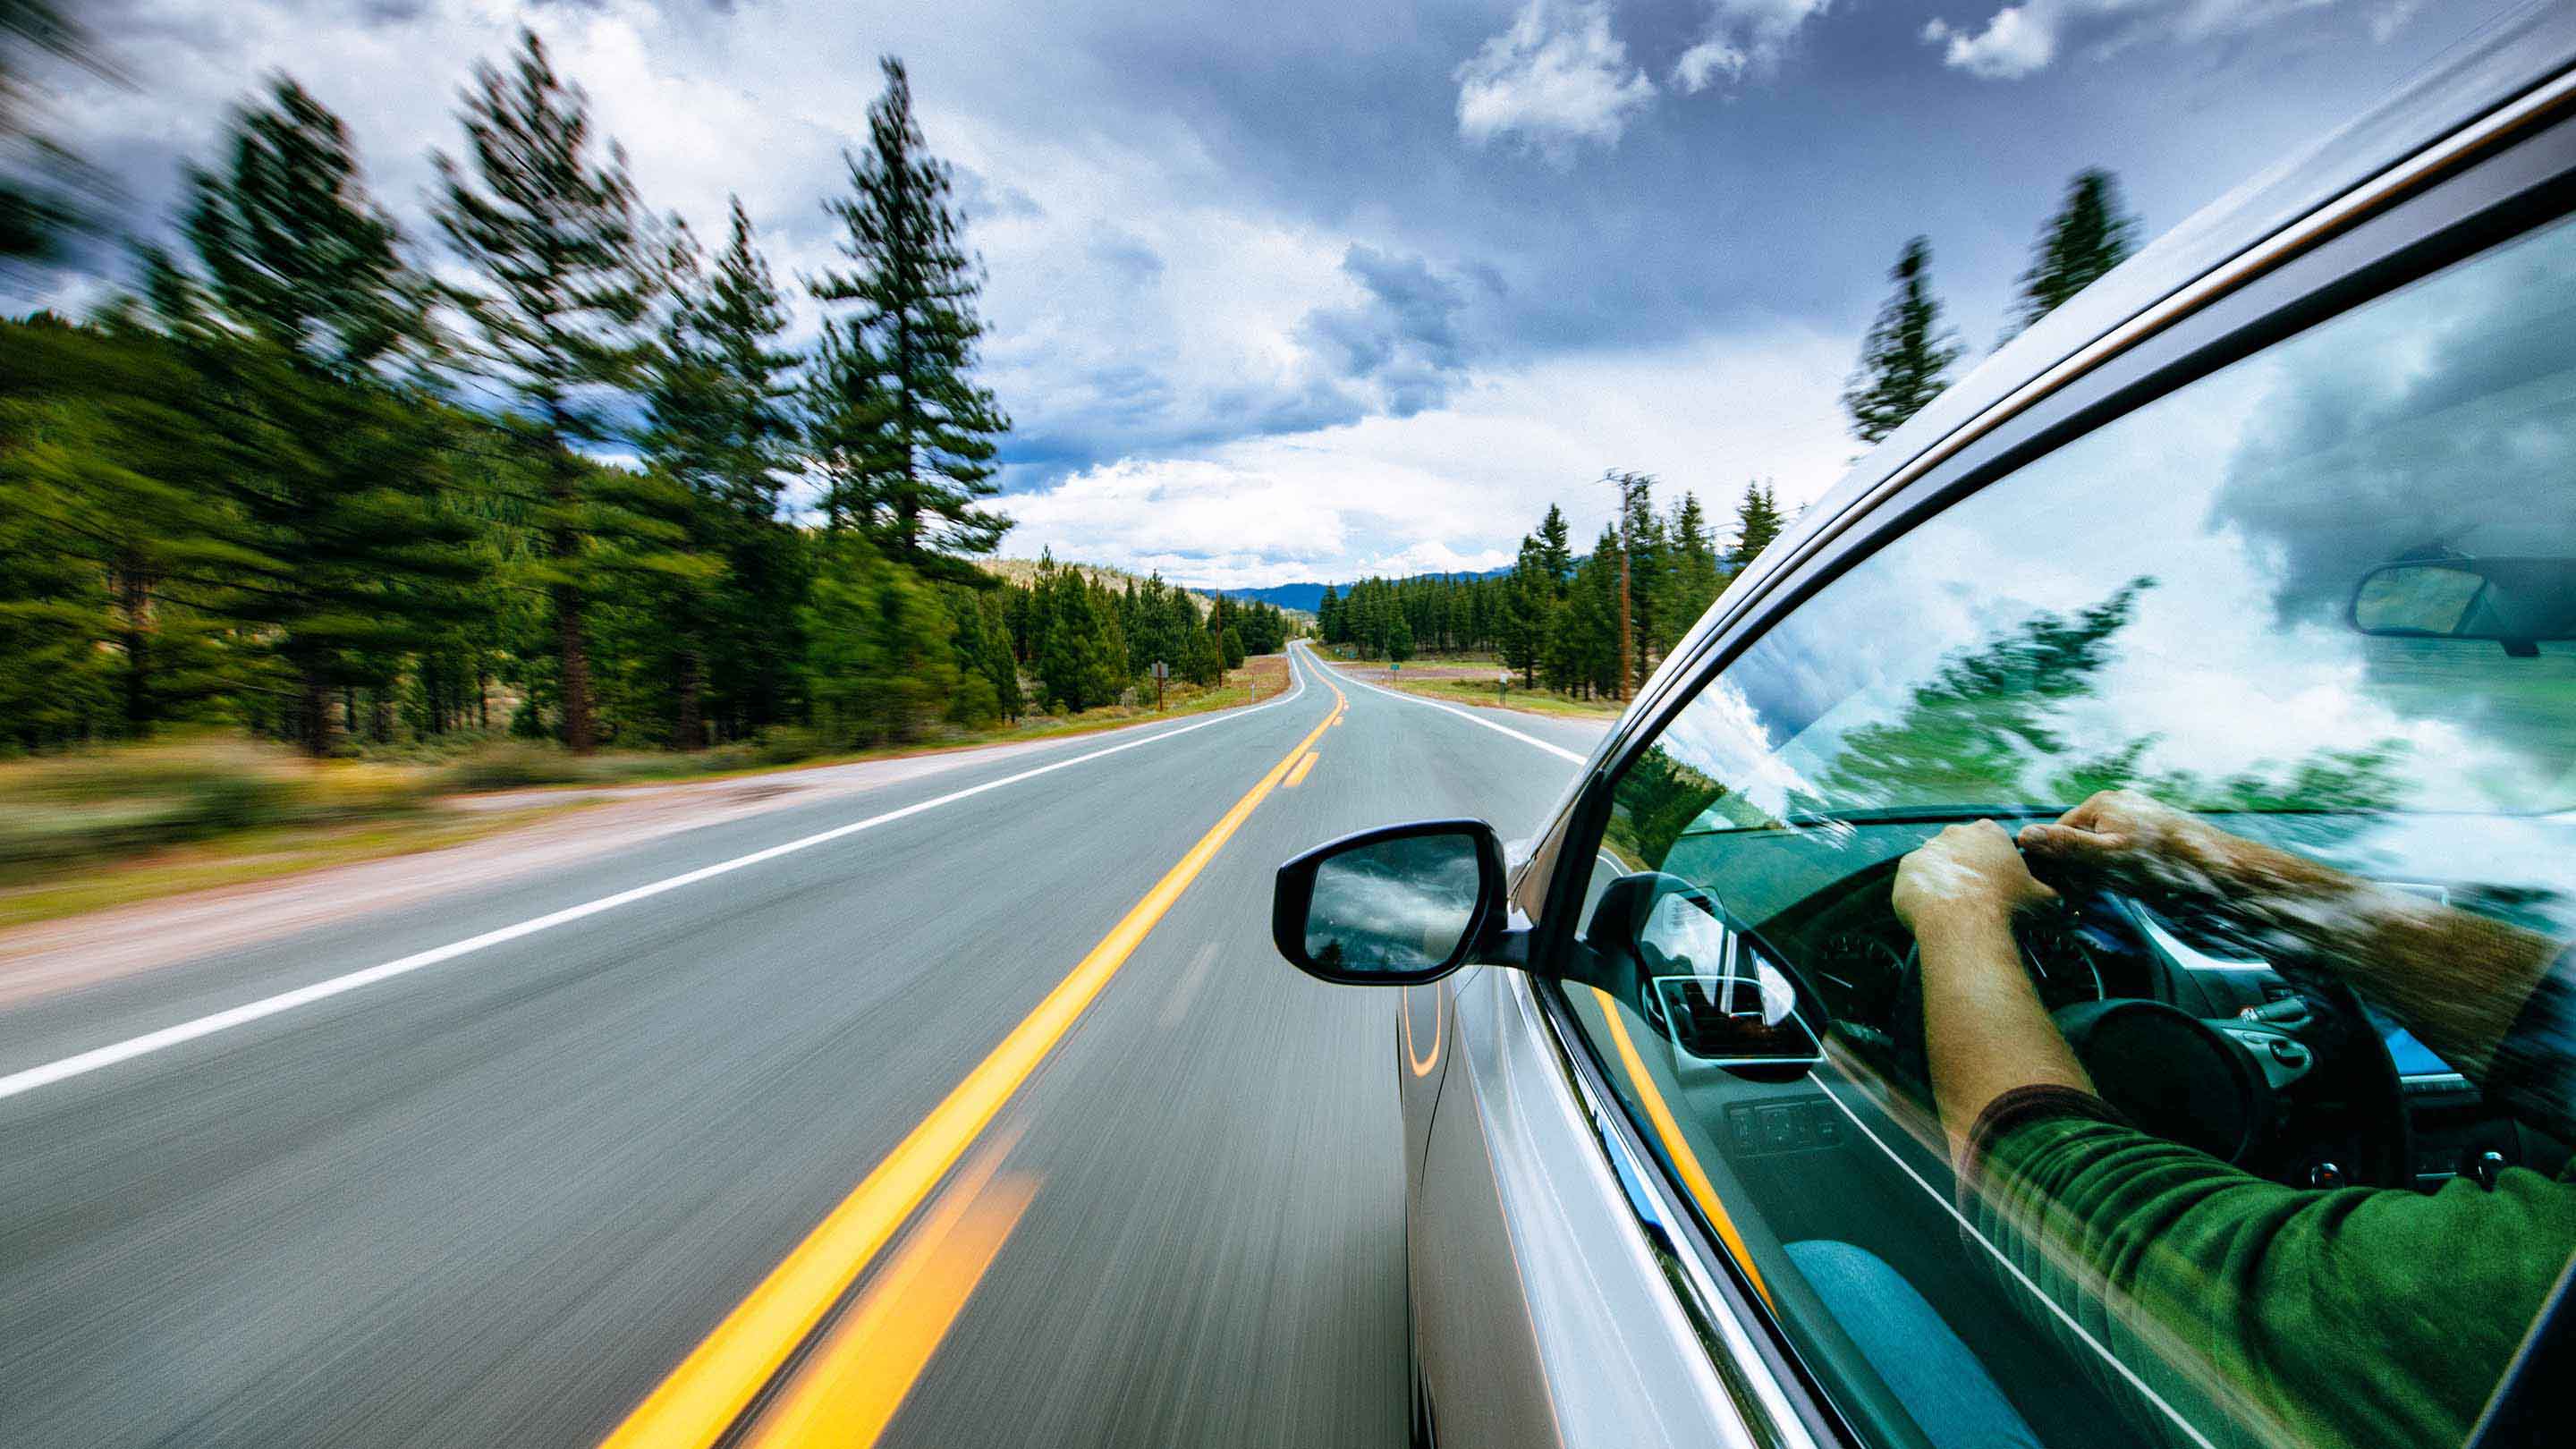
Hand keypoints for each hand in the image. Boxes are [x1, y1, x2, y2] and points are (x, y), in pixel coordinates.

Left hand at [1894, 819, 2056, 939]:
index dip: (1993, 863)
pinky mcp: (1906, 867)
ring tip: (1952, 906)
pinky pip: (1915, 878)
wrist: (1962, 923)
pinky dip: (1922, 891)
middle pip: (1961, 849)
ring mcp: (1928, 848)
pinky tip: (1932, 909)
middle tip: (1974, 896)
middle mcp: (1955, 833)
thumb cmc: (2006, 907)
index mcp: (1989, 832)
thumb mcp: (2043, 899)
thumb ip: (2050, 893)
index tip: (1995, 882)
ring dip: (1943, 879)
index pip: (1990, 841)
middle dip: (1966, 869)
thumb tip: (2059, 900)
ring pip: (1937, 863)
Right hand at [2017, 789, 2229, 895]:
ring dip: (2105, 870)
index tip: (2066, 886)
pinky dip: (2124, 866)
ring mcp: (2137, 813)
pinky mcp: (2153, 828)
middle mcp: (2118, 802)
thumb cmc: (2163, 862)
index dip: (2059, 862)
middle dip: (2084, 866)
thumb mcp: (2106, 858)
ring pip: (2104, 846)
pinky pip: (2125, 848)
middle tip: (2096, 891)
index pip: (2059, 832)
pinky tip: (2138, 881)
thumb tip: (2024, 835)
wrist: (2217, 867)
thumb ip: (2065, 846)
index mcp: (2100, 803)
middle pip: (2082, 838)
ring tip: (2123, 886)